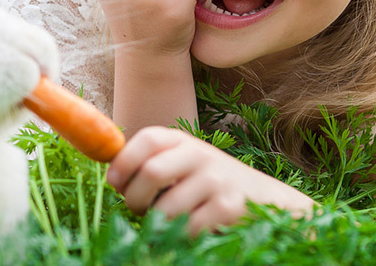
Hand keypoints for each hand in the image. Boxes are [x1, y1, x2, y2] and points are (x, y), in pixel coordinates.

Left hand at [107, 127, 315, 233]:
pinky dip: (179, 235)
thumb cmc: (208, 183)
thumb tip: (112, 176)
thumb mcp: (182, 163)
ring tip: (165, 221)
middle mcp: (200, 155)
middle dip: (134, 199)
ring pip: (166, 209)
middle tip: (138, 209)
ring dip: (156, 223)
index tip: (115, 183)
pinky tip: (188, 229)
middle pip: (151, 172)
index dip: (124, 161)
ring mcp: (216, 180)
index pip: (147, 139)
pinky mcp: (227, 208)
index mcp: (183, 141)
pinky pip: (186, 228)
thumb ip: (152, 163)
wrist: (263, 198)